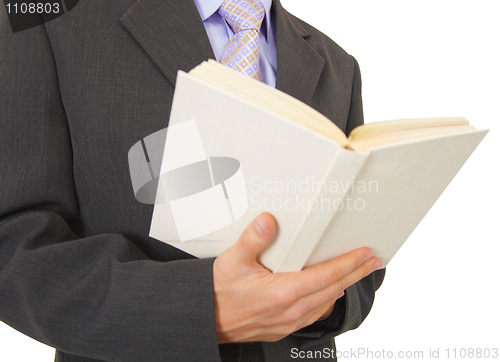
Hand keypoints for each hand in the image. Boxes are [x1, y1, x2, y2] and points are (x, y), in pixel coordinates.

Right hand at [213, 213, 380, 342]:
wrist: (207, 318)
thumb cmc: (219, 291)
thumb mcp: (232, 260)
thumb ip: (252, 239)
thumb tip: (268, 221)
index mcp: (283, 292)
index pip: (327, 275)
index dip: (349, 263)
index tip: (365, 253)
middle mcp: (291, 310)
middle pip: (334, 289)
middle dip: (356, 273)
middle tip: (373, 261)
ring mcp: (289, 322)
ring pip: (327, 303)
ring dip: (345, 285)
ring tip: (357, 273)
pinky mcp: (284, 327)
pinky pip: (315, 314)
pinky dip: (329, 301)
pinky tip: (331, 294)